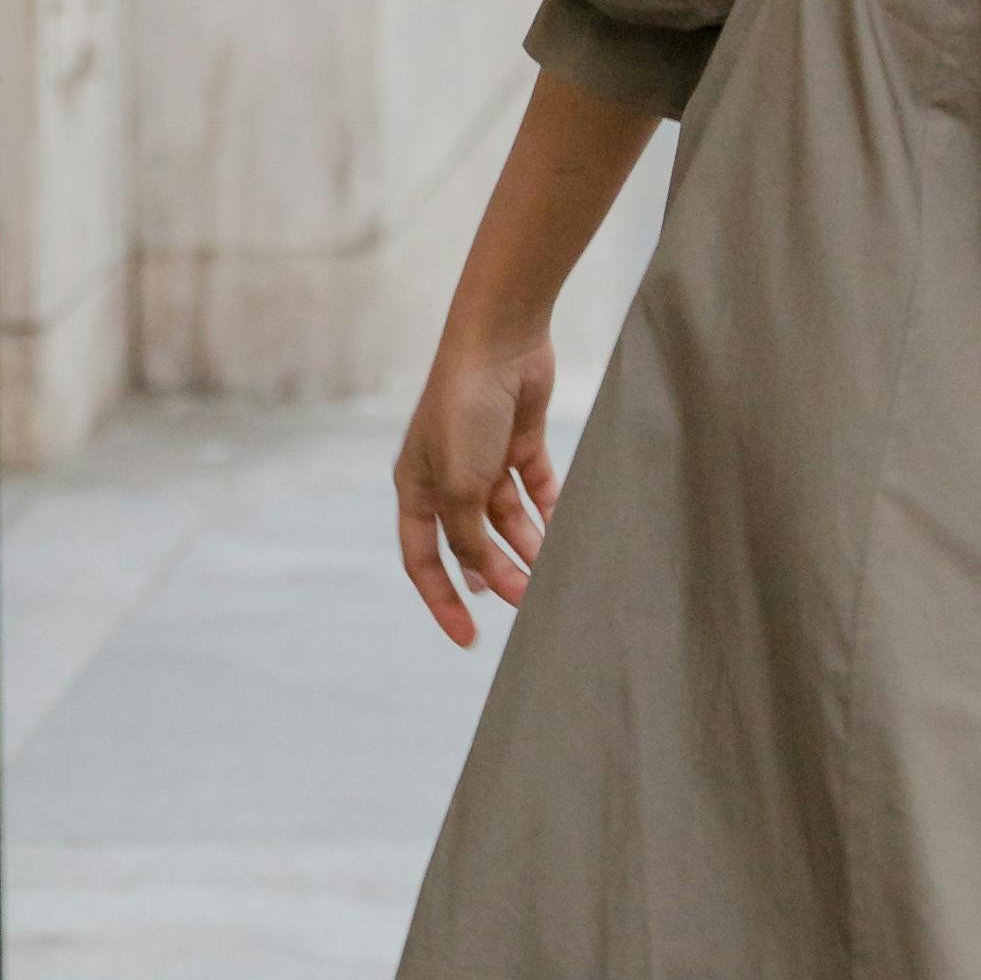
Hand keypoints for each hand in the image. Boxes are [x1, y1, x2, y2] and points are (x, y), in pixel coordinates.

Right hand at [396, 308, 557, 646]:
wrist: (500, 341)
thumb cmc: (464, 408)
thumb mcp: (460, 485)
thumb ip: (470, 536)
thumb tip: (484, 574)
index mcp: (415, 487)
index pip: (423, 559)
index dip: (443, 600)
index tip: (467, 638)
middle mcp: (446, 476)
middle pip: (471, 542)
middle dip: (497, 574)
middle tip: (526, 601)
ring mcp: (484, 459)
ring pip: (507, 520)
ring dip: (527, 547)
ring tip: (551, 573)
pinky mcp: (519, 442)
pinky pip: (535, 489)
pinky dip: (550, 510)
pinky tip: (565, 531)